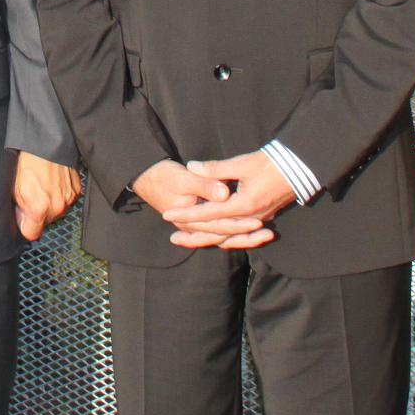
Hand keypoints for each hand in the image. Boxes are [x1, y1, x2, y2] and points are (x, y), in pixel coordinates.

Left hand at [13, 152, 81, 240]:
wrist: (45, 143)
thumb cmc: (27, 162)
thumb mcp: (14, 188)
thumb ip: (18, 210)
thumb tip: (21, 221)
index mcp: (39, 209)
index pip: (32, 234)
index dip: (25, 226)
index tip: (23, 218)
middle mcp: (56, 207)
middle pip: (45, 223)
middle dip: (38, 214)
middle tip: (32, 195)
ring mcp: (68, 199)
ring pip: (57, 211)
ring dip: (50, 204)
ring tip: (43, 186)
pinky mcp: (76, 190)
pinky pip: (67, 200)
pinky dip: (60, 195)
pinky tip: (53, 183)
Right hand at [127, 160, 269, 249]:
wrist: (145, 178)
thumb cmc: (163, 176)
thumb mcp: (183, 177)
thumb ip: (205, 185)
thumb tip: (224, 192)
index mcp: (189, 218)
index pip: (218, 224)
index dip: (239, 223)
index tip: (257, 220)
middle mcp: (192, 227)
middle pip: (224, 236)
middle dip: (247, 235)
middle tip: (268, 233)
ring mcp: (195, 226)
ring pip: (223, 237)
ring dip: (244, 238)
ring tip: (265, 236)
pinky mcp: (199, 222)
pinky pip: (218, 232)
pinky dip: (234, 234)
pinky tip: (249, 233)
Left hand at [168, 152, 294, 250]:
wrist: (301, 168)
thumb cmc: (272, 164)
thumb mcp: (242, 164)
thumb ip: (216, 169)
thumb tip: (192, 166)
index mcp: (243, 206)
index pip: (209, 214)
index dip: (187, 214)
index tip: (168, 215)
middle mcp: (250, 217)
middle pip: (218, 233)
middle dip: (195, 235)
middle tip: (173, 238)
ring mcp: (258, 218)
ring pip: (229, 235)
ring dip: (209, 237)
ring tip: (190, 238)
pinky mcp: (263, 216)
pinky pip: (240, 231)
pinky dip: (225, 234)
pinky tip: (215, 233)